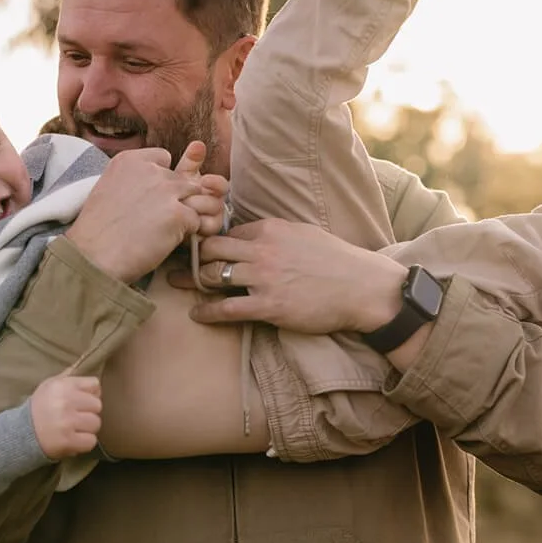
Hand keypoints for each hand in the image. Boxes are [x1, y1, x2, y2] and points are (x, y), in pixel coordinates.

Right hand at [30, 371, 102, 460]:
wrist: (21, 433)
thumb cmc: (39, 407)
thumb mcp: (49, 385)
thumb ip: (67, 376)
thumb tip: (83, 365)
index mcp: (63, 386)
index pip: (95, 385)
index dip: (90, 393)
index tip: (82, 400)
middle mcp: (65, 402)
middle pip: (97, 405)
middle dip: (89, 411)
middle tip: (77, 416)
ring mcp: (67, 422)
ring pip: (96, 423)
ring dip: (87, 428)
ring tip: (75, 428)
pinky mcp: (67, 441)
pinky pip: (91, 441)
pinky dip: (84, 442)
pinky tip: (74, 439)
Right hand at [65, 142, 227, 282]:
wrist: (92, 258)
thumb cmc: (97, 232)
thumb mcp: (109, 189)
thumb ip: (135, 180)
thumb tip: (157, 185)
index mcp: (130, 160)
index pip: (163, 157)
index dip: (162, 179)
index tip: (149, 198)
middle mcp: (150, 170)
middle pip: (182, 179)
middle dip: (176, 198)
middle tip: (157, 221)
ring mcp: (166, 191)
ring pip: (195, 198)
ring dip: (185, 215)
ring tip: (164, 231)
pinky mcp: (178, 214)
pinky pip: (196, 220)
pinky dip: (186, 234)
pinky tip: (165, 242)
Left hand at [169, 219, 407, 335]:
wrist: (363, 288)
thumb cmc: (337, 261)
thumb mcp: (303, 233)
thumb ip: (275, 233)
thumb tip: (251, 234)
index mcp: (271, 228)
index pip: (227, 230)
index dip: (209, 239)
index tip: (196, 246)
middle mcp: (263, 249)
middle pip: (212, 248)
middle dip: (193, 256)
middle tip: (178, 263)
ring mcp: (265, 278)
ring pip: (214, 275)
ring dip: (194, 281)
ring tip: (181, 285)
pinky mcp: (270, 306)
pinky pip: (227, 309)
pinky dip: (206, 312)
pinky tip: (196, 314)